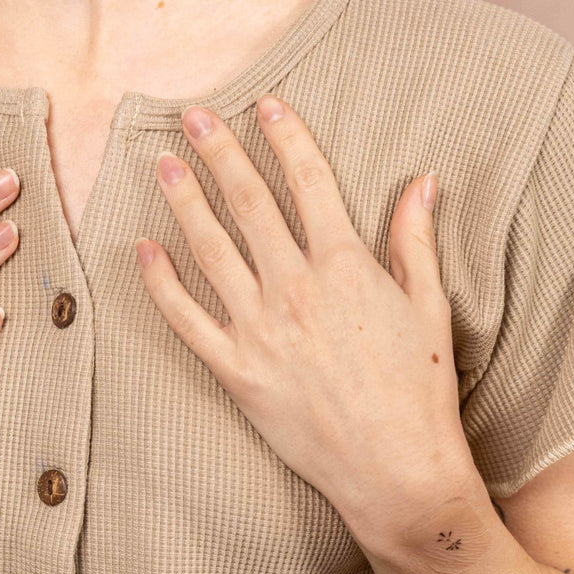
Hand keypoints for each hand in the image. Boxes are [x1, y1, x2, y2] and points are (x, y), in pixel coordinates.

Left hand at [134, 96, 477, 550]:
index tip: (265, 104)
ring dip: (184, 201)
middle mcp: (296, 288)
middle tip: (193, 116)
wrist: (396, 469)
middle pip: (249, 203)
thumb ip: (415, 240)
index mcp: (345, 265)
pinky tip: (143, 249)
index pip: (309, 181)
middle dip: (219, 152)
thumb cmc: (419, 391)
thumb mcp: (430, 307)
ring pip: (210, 249)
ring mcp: (260, 330)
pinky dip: (160, 282)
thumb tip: (421, 181)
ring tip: (162, 165)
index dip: (285, 136)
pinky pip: (186, 319)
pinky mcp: (236, 371)